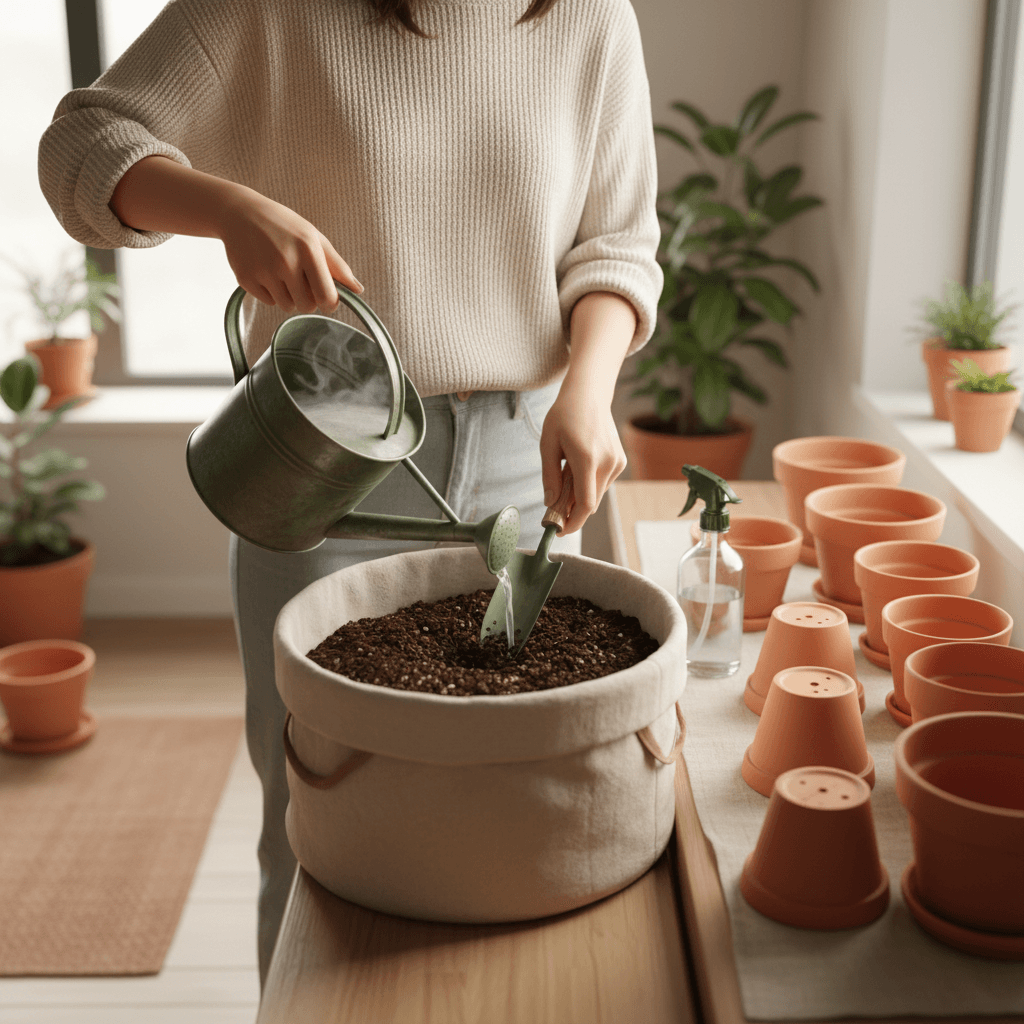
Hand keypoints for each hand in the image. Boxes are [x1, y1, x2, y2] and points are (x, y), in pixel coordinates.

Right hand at [109, 156, 360, 313]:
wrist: (240, 213)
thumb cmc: (283, 225)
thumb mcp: (314, 237)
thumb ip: (337, 266)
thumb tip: (358, 290)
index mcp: (307, 251)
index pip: (326, 297)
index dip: (329, 303)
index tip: (327, 299)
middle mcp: (285, 263)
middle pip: (307, 306)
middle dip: (308, 299)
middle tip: (301, 281)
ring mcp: (264, 272)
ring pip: (287, 306)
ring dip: (289, 296)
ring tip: (282, 273)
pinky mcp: (246, 279)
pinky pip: (268, 302)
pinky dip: (270, 292)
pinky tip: (265, 272)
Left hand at [539, 381, 626, 534]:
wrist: (589, 395)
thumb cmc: (564, 416)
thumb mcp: (548, 444)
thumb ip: (549, 477)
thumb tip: (550, 504)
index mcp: (587, 458)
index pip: (585, 504)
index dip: (573, 522)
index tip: (559, 530)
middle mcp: (607, 463)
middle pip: (591, 503)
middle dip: (572, 512)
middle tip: (554, 511)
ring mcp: (617, 463)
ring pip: (597, 494)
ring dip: (580, 496)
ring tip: (564, 476)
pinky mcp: (620, 462)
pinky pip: (602, 483)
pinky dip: (588, 485)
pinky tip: (577, 468)